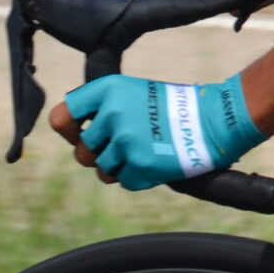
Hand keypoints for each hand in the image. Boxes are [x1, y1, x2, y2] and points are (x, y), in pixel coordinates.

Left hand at [51, 74, 267, 191]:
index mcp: (108, 90)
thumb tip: (72, 134)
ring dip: (120, 167)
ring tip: (144, 152)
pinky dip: (139, 176)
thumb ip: (101, 109)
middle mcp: (112, 114)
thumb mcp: (133, 92)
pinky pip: (124, 181)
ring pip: (102, 170)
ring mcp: (125, 142)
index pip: (61, 117)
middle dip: (100, 154)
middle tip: (125, 145)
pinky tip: (155, 161)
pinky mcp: (139, 166)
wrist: (212, 121)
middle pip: (82, 151)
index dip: (68, 130)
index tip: (80, 133)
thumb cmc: (173, 107)